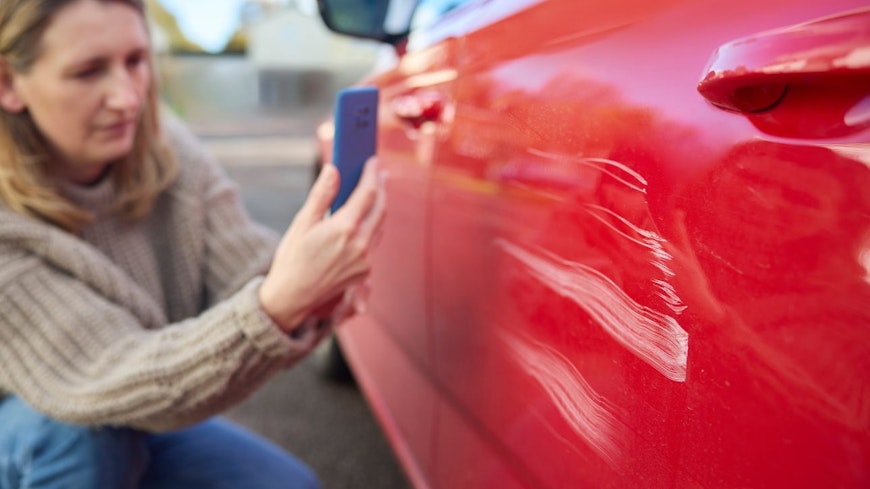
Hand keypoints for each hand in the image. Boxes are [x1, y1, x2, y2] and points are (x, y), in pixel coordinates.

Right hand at [258, 157, 385, 333]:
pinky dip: (372, 226)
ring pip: (380, 226)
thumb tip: (334, 169)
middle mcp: (360, 244)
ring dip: (378, 207)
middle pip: (380, 208)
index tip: (371, 160)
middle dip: (380, 188)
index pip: (367, 193)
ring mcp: (366, 260)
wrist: (292, 297)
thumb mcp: (302, 223)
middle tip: (377, 172)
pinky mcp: (365, 271)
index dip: (370, 174)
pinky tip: (365, 219)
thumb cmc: (292, 258)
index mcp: (344, 229)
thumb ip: (321, 195)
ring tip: (373, 191)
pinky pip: (374, 242)